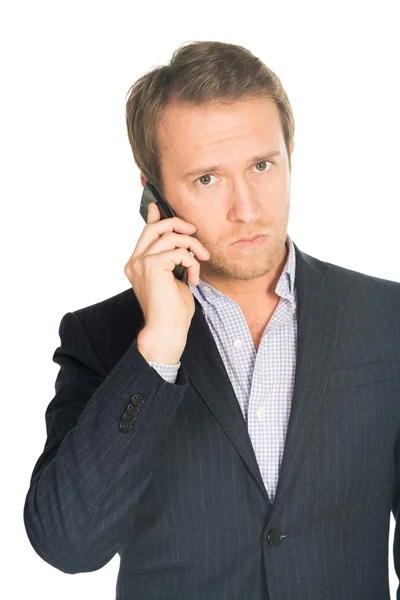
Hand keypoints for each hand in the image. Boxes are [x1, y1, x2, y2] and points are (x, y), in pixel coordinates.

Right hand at [124, 202, 209, 361]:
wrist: (167, 331)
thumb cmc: (172, 310)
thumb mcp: (174, 278)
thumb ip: (173, 257)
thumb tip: (178, 239)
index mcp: (136, 264)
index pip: (146, 233)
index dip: (155, 217)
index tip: (159, 206)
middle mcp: (134, 261)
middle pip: (155, 227)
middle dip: (178, 224)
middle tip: (194, 232)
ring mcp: (141, 262)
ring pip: (171, 237)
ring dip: (193, 246)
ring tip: (202, 260)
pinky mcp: (152, 265)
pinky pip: (180, 252)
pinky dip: (193, 263)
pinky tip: (194, 279)